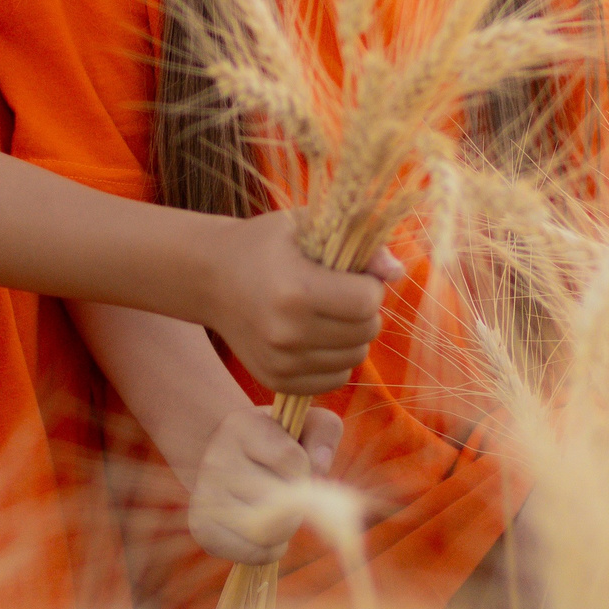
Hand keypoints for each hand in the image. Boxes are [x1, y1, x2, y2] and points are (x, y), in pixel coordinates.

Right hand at [189, 404, 344, 564]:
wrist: (229, 460)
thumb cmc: (277, 443)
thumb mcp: (304, 425)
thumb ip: (324, 431)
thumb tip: (320, 465)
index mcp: (240, 426)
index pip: (291, 460)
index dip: (305, 469)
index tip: (295, 465)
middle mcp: (215, 458)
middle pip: (278, 501)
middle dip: (297, 504)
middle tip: (289, 495)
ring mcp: (204, 496)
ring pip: (267, 531)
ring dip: (285, 529)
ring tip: (277, 513)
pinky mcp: (202, 528)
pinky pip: (252, 553)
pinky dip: (269, 550)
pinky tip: (266, 533)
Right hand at [194, 210, 395, 394]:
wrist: (211, 278)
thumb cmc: (266, 245)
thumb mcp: (308, 227)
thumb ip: (358, 244)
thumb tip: (397, 272)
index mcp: (295, 290)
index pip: (367, 301)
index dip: (368, 284)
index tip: (351, 274)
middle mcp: (287, 332)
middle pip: (366, 331)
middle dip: (363, 310)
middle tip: (339, 292)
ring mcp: (281, 362)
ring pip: (355, 358)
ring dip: (352, 335)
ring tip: (327, 313)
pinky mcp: (276, 381)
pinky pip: (335, 379)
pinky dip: (335, 359)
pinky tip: (315, 336)